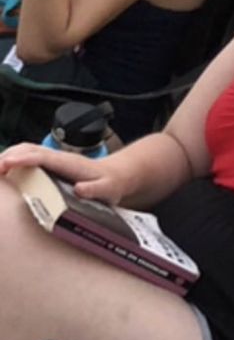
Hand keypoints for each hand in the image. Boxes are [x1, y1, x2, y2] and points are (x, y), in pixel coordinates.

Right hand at [0, 142, 126, 203]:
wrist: (117, 174)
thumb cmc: (111, 183)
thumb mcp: (108, 189)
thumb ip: (95, 190)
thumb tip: (79, 190)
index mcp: (68, 162)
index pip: (40, 157)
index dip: (21, 159)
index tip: (5, 164)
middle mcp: (58, 156)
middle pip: (27, 149)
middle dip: (6, 157)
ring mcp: (53, 158)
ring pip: (25, 150)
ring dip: (7, 156)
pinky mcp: (51, 163)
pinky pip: (28, 157)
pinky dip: (13, 160)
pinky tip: (3, 170)